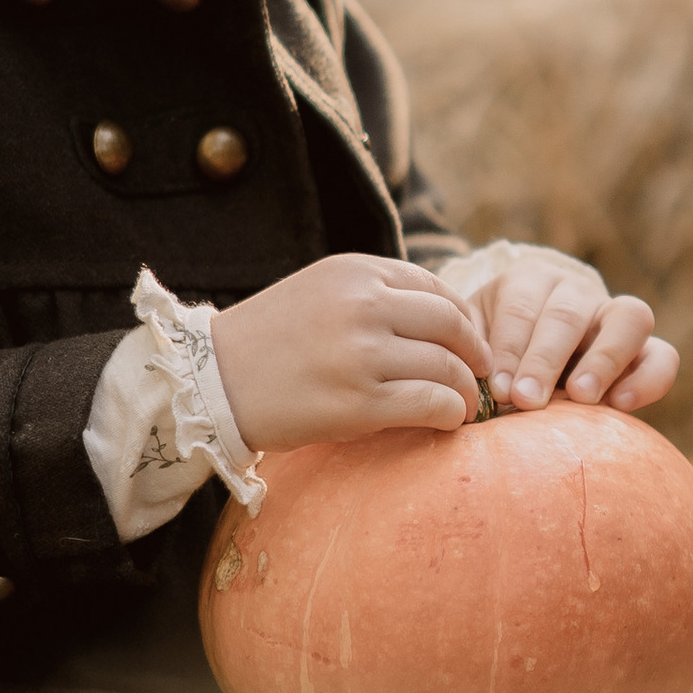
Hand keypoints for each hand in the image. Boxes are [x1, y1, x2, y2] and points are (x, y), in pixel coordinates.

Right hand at [209, 254, 486, 450]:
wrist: (212, 384)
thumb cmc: (269, 342)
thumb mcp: (320, 293)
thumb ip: (374, 295)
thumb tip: (443, 318)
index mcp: (355, 273)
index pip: (436, 288)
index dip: (462, 318)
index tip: (468, 341)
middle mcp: (363, 305)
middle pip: (451, 324)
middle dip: (476, 351)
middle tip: (481, 373)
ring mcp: (362, 354)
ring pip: (448, 366)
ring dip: (467, 388)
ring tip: (464, 402)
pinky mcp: (359, 403)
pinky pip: (431, 403)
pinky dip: (451, 412)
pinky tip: (448, 420)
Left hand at [450, 245, 677, 414]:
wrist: (528, 357)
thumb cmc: (493, 356)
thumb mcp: (473, 344)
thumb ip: (469, 356)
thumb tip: (462, 385)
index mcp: (529, 282)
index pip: (521, 307)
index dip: (510, 348)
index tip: (498, 388)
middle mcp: (577, 291)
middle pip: (568, 313)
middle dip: (545, 359)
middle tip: (526, 400)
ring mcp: (616, 316)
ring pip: (629, 318)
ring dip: (604, 358)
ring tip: (582, 397)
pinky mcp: (646, 349)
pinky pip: (663, 356)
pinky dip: (648, 378)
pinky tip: (621, 405)